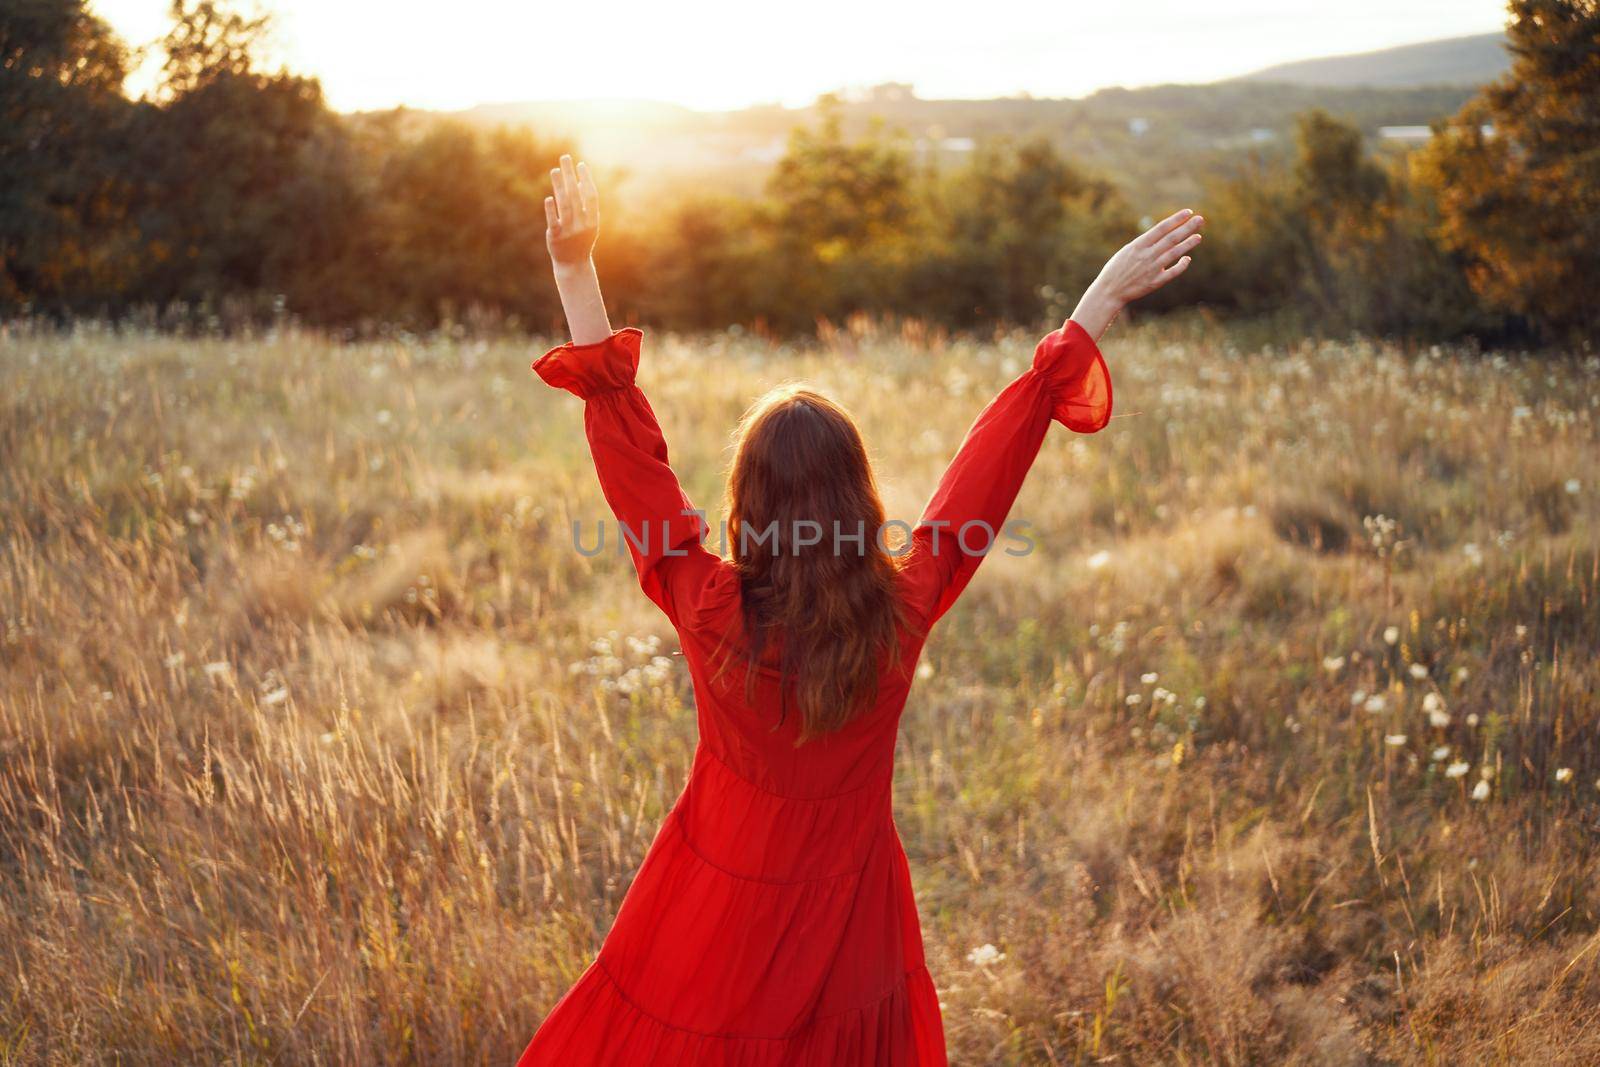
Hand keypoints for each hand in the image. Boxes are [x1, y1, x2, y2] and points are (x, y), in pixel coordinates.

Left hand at [545, 154, 598, 270]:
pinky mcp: (556, 237)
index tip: (580, 165)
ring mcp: (569, 231)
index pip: (591, 196)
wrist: (573, 265)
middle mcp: (582, 225)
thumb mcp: (588, 224)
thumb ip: (585, 205)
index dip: (586, 179)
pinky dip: (551, 209)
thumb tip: (579, 180)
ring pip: (564, 204)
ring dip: (559, 185)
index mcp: (593, 221)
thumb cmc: (581, 240)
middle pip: (576, 195)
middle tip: (565, 158)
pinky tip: (549, 197)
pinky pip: (553, 221)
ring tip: (554, 170)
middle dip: (570, 175)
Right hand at [1070, 208, 1204, 340]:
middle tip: (1200, 220)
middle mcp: (1147, 255)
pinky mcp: (1154, 282)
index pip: (1161, 228)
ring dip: (1188, 244)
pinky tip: (1187, 258)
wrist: (1109, 291)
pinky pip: (1172, 272)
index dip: (1176, 219)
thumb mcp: (1128, 251)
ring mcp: (1152, 269)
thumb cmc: (1117, 269)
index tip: (1188, 212)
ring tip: (1199, 236)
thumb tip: (1163, 235)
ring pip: (1174, 253)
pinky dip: (1181, 265)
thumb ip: (1145, 244)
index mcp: (1138, 245)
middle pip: (1171, 238)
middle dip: (1187, 228)